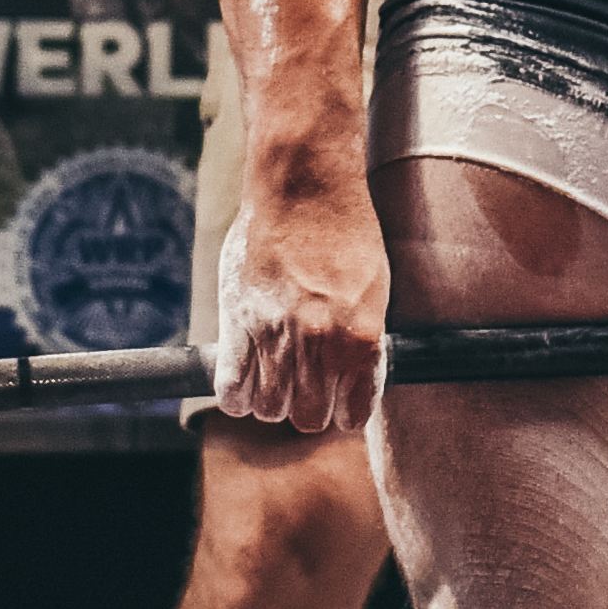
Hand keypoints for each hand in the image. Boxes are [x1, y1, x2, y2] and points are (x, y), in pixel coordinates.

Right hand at [207, 173, 390, 433]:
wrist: (304, 189)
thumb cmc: (348, 234)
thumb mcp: (376, 291)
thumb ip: (362, 342)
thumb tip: (351, 379)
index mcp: (361, 339)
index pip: (353, 414)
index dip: (348, 412)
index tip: (342, 403)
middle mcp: (318, 344)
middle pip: (308, 419)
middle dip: (310, 410)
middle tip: (309, 389)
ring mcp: (275, 335)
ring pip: (268, 409)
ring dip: (272, 402)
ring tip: (276, 380)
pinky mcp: (238, 323)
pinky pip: (231, 389)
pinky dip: (237, 396)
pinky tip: (245, 382)